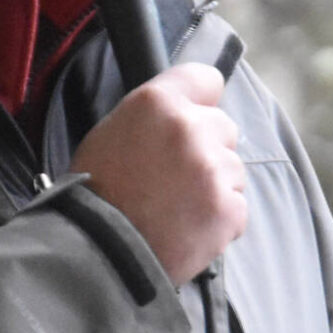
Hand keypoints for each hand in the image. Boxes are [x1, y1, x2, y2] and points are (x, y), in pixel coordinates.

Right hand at [71, 63, 248, 285]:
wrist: (97, 254)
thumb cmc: (95, 197)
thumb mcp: (110, 134)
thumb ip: (153, 118)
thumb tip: (183, 112)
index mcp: (156, 103)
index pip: (206, 79)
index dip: (202, 100)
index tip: (198, 114)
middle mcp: (189, 128)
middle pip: (224, 128)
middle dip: (208, 150)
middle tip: (175, 179)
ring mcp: (212, 169)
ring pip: (234, 170)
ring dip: (215, 188)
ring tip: (178, 210)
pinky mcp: (228, 208)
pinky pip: (237, 208)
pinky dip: (219, 222)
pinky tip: (188, 230)